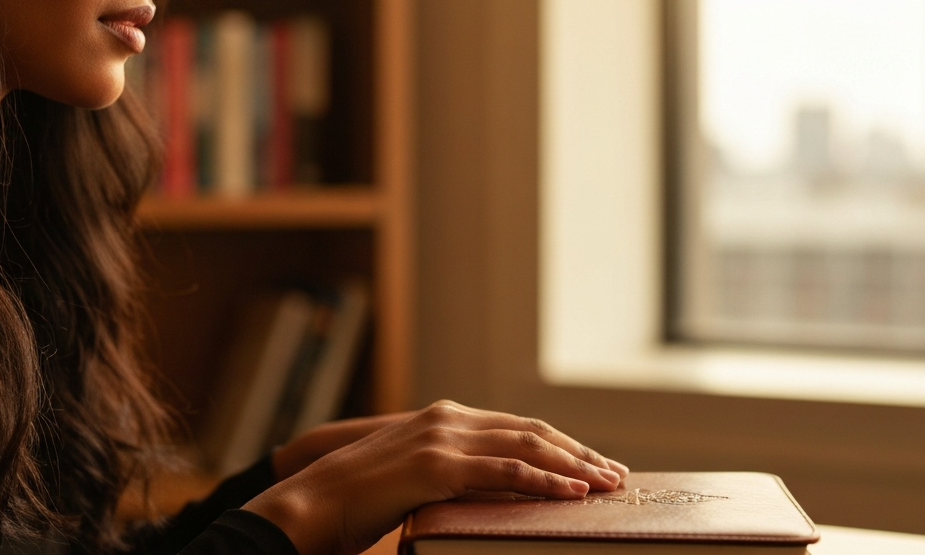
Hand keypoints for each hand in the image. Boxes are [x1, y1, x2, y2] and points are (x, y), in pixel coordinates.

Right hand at [243, 400, 627, 554]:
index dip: (560, 446)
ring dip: (573, 466)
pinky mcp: (436, 467)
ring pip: (526, 447)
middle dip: (578, 452)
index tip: (592, 465)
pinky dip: (544, 482)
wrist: (309, 505)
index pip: (517, 428)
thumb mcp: (413, 479)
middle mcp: (447, 419)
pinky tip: (572, 493)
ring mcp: (442, 439)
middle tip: (615, 474)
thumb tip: (489, 493)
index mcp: (443, 418)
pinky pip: (504, 473)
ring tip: (606, 484)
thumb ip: (450, 475)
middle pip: (531, 433)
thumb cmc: (356, 502)